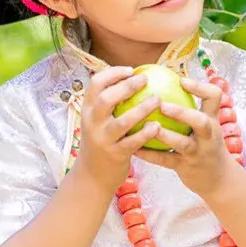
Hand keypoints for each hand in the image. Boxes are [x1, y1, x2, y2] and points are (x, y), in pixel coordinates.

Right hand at [75, 66, 160, 191]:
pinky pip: (133, 142)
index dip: (113, 73)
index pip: (96, 84)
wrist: (92, 176)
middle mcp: (92, 123)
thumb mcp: (99, 121)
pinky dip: (146, 133)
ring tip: (157, 101)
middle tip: (145, 80)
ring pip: (122, 121)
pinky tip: (157, 126)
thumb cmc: (103, 142)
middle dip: (127, 86)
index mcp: (87, 110)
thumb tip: (135, 79)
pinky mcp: (115, 155)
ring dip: (142, 109)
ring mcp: (103, 139)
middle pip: (106, 98)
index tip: (131, 70)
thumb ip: (110, 104)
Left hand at [135, 76, 237, 197]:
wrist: (218, 179)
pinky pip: (165, 160)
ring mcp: (198, 152)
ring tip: (148, 125)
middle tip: (161, 104)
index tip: (181, 80)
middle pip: (200, 122)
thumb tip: (165, 83)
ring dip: (165, 135)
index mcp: (213, 120)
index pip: (214, 97)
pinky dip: (150, 154)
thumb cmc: (206, 145)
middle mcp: (208, 135)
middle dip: (181, 113)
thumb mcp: (207, 127)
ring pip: (183, 143)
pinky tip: (135, 148)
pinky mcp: (186, 167)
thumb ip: (192, 108)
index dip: (200, 87)